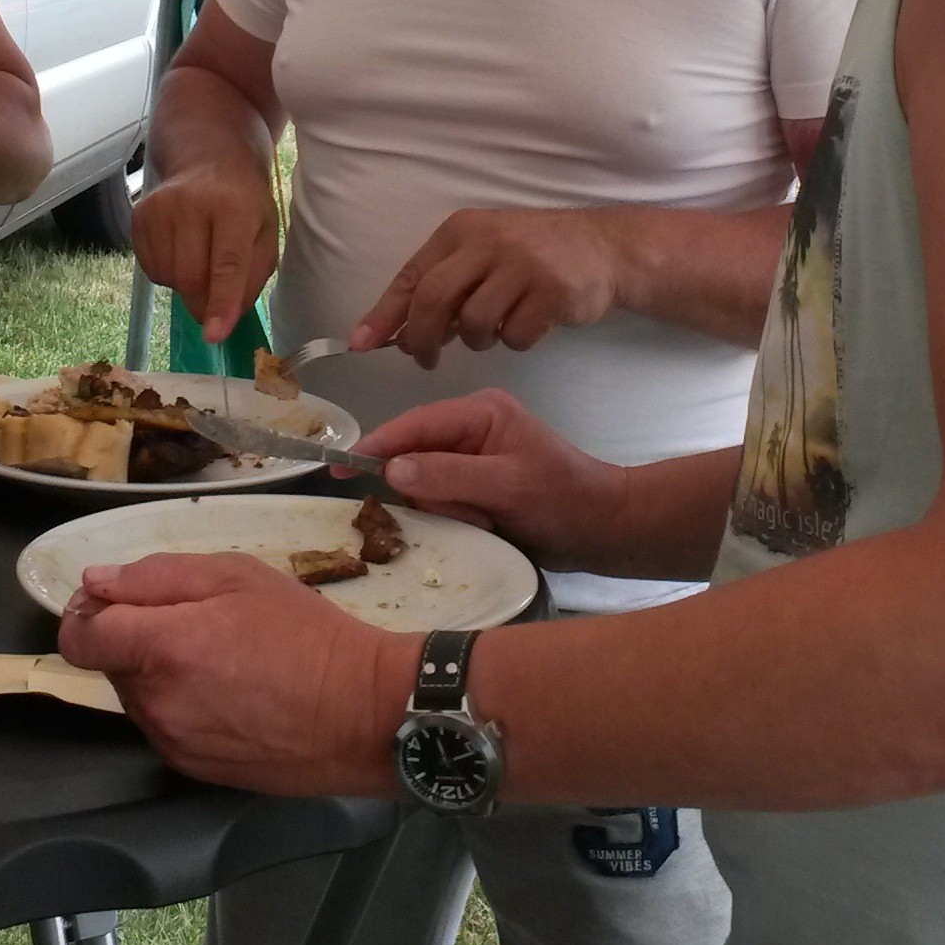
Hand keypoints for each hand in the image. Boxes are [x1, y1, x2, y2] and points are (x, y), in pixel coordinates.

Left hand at [59, 553, 413, 792]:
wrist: (360, 713)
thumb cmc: (305, 634)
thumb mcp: (237, 577)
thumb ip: (156, 576)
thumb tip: (96, 583)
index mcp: (160, 647)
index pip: (79, 636)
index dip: (87, 614)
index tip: (113, 602)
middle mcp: (155, 702)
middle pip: (110, 665)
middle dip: (135, 639)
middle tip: (196, 623)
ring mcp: (172, 741)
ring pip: (138, 697)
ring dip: (159, 675)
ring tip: (222, 661)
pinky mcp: (192, 769)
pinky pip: (166, 727)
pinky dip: (182, 707)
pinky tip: (231, 695)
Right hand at [130, 162, 279, 344]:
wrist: (207, 156)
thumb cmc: (244, 201)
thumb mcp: (265, 234)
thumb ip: (251, 278)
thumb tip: (224, 320)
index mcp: (234, 206)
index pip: (227, 263)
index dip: (221, 302)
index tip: (214, 335)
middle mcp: (191, 203)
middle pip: (191, 277)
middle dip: (203, 302)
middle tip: (214, 300)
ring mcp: (158, 208)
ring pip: (168, 277)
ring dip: (186, 285)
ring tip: (200, 258)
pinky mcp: (138, 216)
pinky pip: (151, 270)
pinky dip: (168, 273)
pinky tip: (181, 250)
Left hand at [353, 206, 619, 367]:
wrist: (601, 247)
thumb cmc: (530, 255)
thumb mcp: (481, 254)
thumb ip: (442, 287)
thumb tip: (392, 334)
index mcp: (461, 230)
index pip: (411, 275)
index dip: (383, 313)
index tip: (360, 343)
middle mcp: (487, 242)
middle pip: (433, 299)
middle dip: (421, 339)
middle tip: (425, 359)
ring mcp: (522, 265)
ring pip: (474, 324)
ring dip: (476, 340)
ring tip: (493, 329)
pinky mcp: (552, 291)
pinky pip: (515, 336)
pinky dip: (515, 342)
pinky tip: (527, 324)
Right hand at [355, 388, 626, 561]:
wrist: (606, 532)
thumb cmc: (564, 501)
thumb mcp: (508, 486)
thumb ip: (448, 475)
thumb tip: (391, 469)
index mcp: (481, 413)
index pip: (414, 424)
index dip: (375, 445)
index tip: (338, 467)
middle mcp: (472, 431)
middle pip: (415, 456)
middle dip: (430, 492)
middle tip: (469, 514)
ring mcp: (473, 461)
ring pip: (426, 486)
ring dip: (448, 510)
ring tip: (486, 522)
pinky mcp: (476, 489)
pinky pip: (442, 503)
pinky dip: (454, 518)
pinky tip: (483, 527)